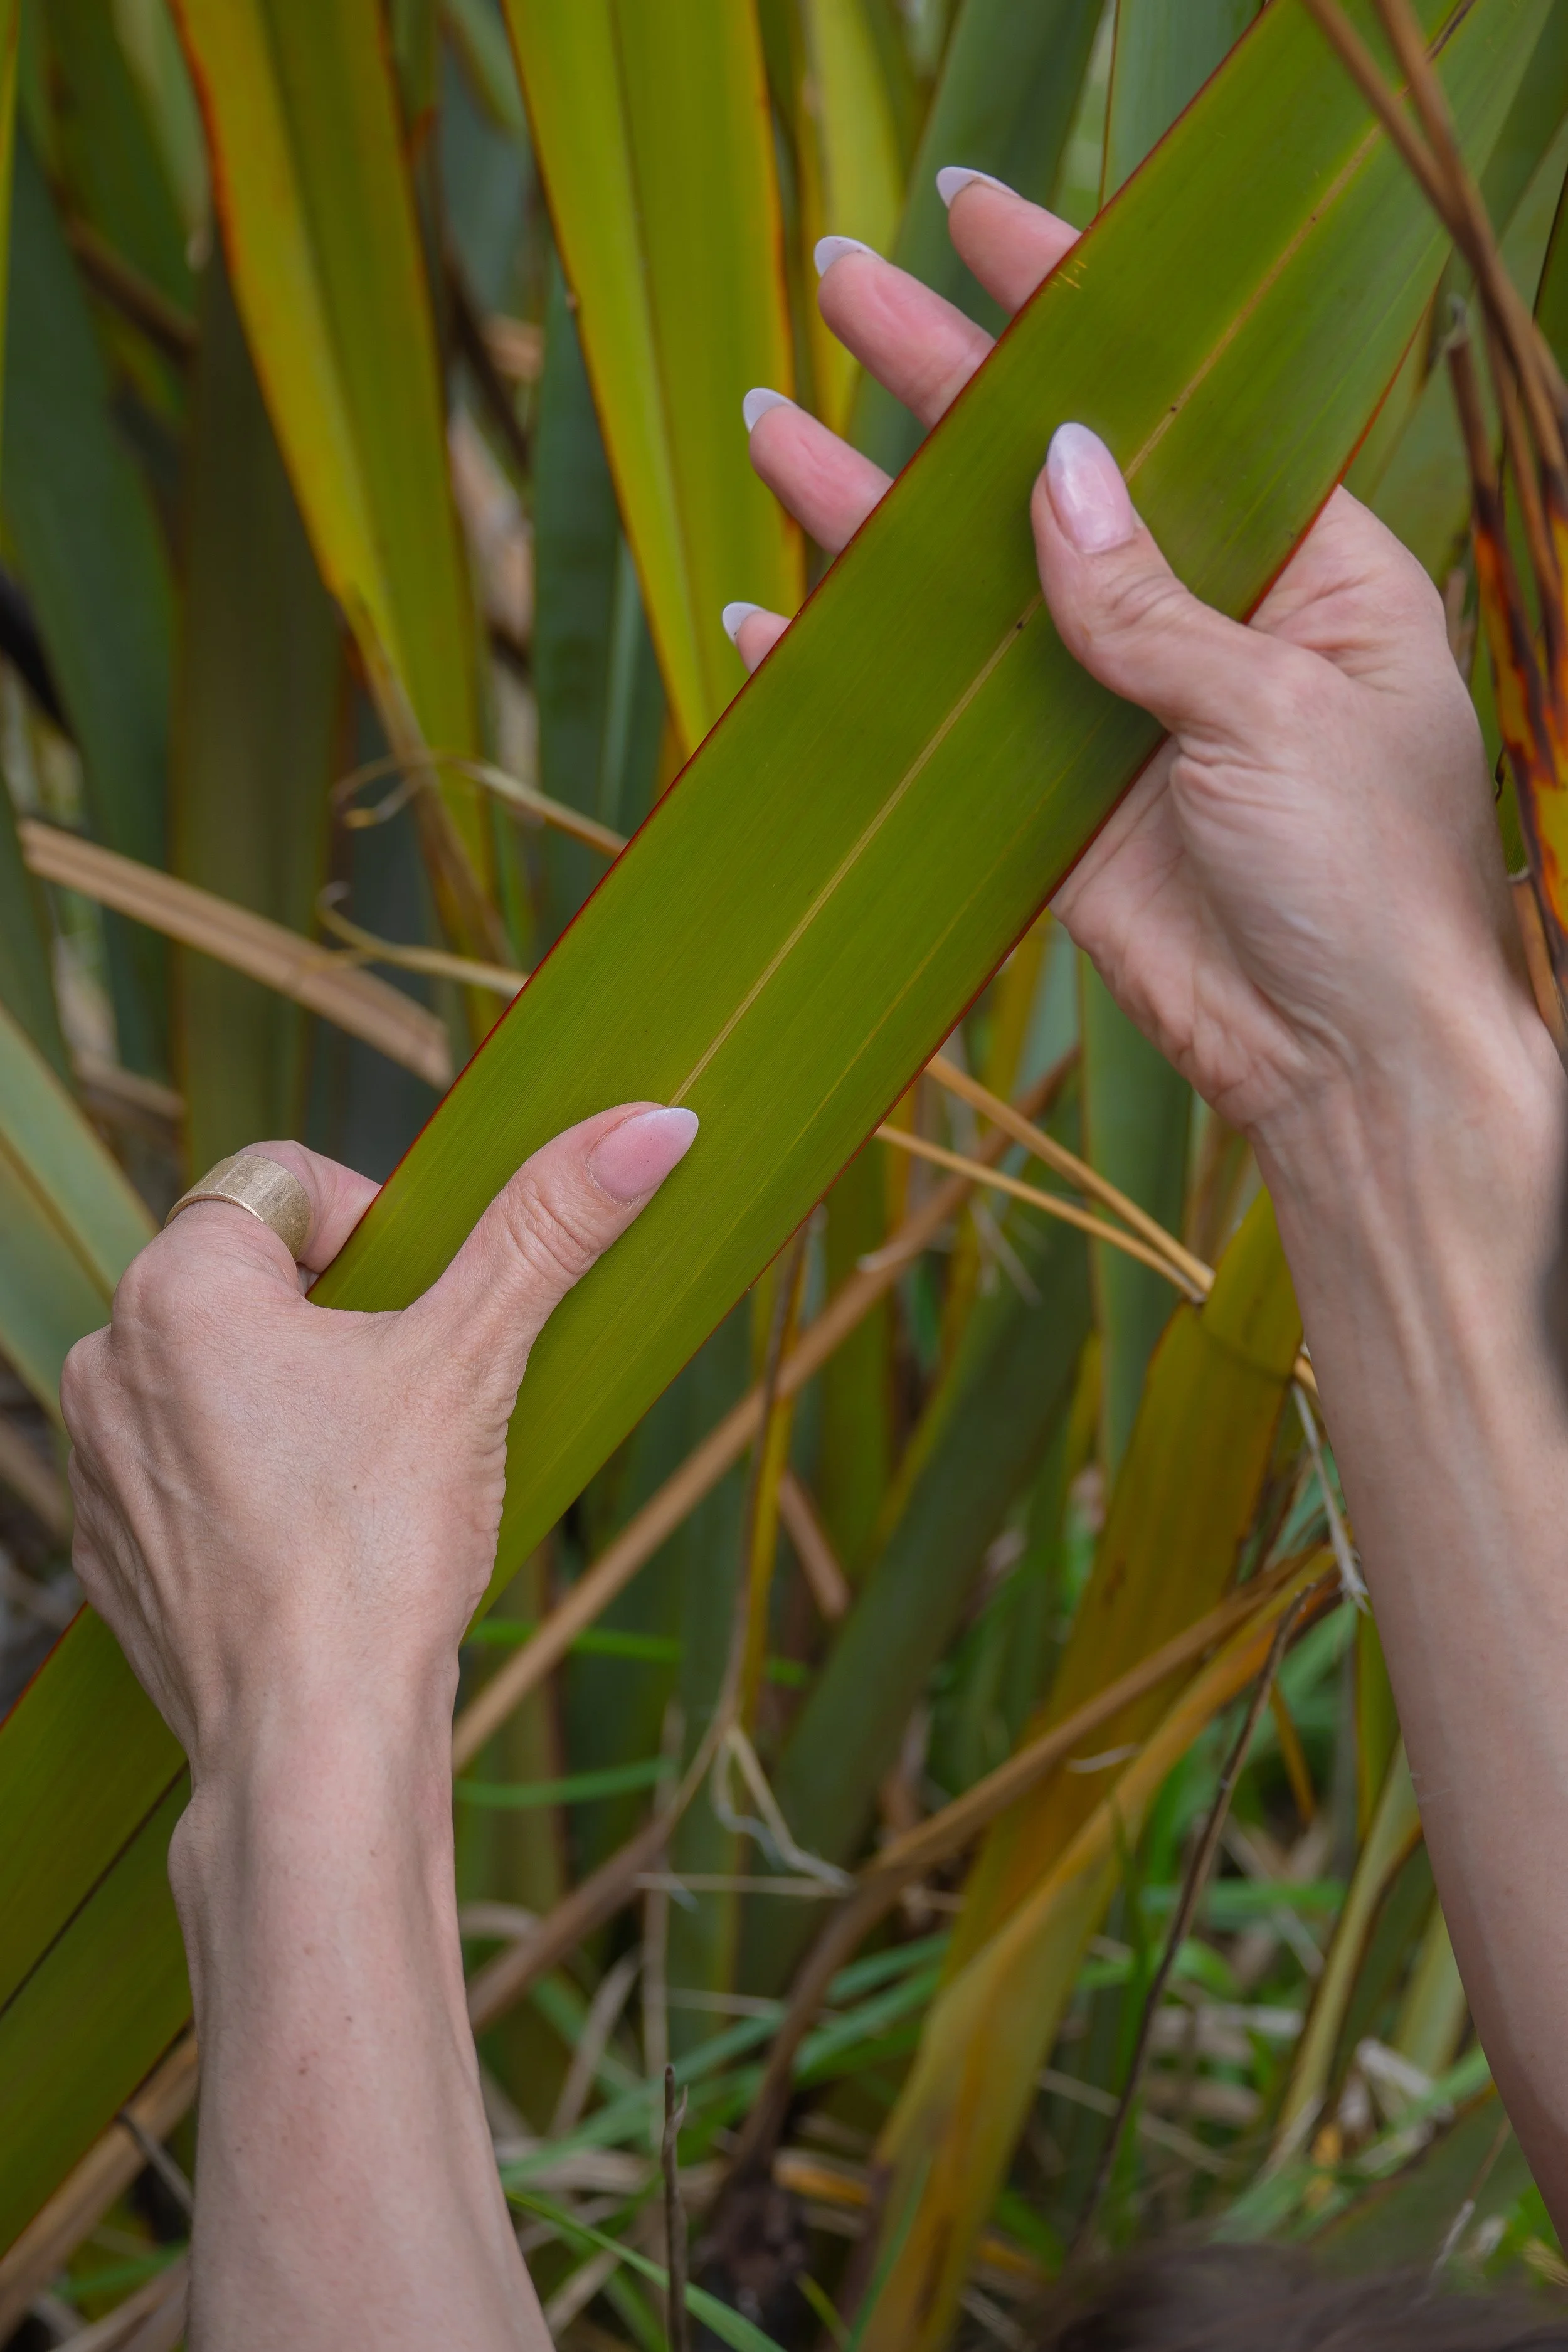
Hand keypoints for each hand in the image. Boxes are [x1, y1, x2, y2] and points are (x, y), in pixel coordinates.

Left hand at [60, 1102, 697, 1774]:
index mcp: (178, 1287)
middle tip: (407, 1400)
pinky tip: (315, 1540)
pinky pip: (188, 1469)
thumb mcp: (476, 1359)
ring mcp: (98, 1464)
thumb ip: (550, 1225)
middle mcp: (108, 1360)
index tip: (420, 1311)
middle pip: (250, 1277)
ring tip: (364, 1478)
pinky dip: (250, 1483)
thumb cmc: (381, 1546)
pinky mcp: (111, 1552)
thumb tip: (652, 1121)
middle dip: (336, 1317)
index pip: (282, 1179)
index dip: (371, 1224)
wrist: (311, 1744)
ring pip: (217, 1375)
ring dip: (292, 1398)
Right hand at [735, 177, 1536, 1147]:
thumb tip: (1052, 466)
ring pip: (977, 589)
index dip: (1074, 308)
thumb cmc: (1368, 879)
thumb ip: (1148, 597)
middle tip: (842, 287)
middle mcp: (1200, 618)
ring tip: (771, 426)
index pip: (1171, 402)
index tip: (980, 219)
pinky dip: (862, 672)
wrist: (1343, 1065)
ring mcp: (1116, 710)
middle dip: (945, 384)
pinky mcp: (1051, 806)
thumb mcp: (1276, 708)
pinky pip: (943, 717)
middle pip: (1048, 476)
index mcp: (1301, 564)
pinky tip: (774, 617)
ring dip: (877, 515)